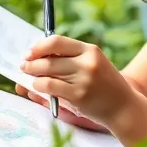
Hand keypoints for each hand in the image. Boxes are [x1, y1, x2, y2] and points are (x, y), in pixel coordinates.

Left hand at [21, 35, 135, 129]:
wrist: (122, 105)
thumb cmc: (103, 84)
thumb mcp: (92, 64)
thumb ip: (69, 60)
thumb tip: (34, 59)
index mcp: (90, 50)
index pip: (58, 42)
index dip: (39, 46)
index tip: (29, 53)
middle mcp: (87, 62)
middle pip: (49, 59)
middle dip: (31, 63)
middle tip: (24, 67)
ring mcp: (83, 79)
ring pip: (46, 74)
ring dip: (33, 77)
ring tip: (31, 79)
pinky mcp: (78, 95)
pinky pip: (49, 88)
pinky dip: (39, 87)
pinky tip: (38, 88)